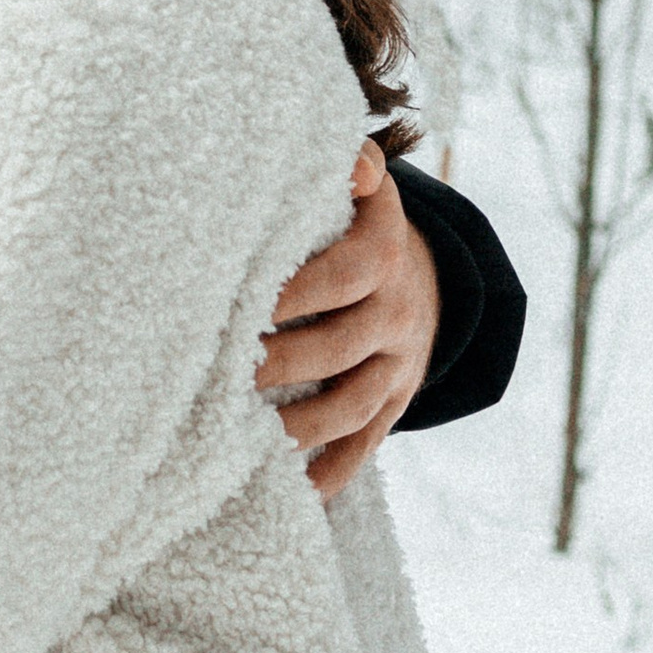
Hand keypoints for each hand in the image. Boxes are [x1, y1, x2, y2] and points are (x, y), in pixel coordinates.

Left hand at [257, 145, 440, 502]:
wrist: (432, 277)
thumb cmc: (362, 228)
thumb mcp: (368, 193)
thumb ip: (352, 169)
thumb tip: (352, 159)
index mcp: (382, 256)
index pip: (339, 277)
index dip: (290, 294)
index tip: (237, 305)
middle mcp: (395, 314)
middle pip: (337, 347)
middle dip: (280, 364)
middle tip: (220, 377)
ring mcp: (398, 365)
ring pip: (351, 405)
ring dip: (300, 428)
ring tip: (245, 441)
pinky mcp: (394, 405)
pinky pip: (366, 445)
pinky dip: (332, 472)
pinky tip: (293, 493)